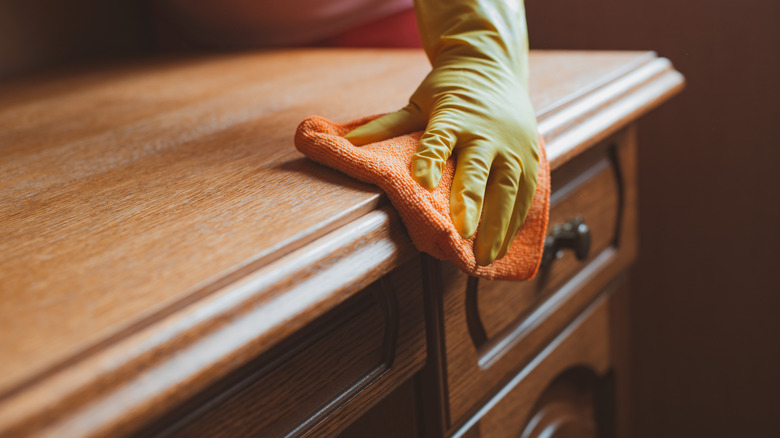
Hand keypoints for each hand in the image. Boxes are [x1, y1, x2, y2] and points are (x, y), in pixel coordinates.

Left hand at [345, 0, 539, 265]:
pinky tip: (503, 245)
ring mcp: (514, 147)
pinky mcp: (531, 159)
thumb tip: (350, 144)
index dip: (431, 159)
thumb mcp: (417, 103)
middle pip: (480, 168)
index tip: (421, 182)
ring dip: (498, 224)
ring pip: (509, 188)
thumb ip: (387, 127)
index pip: (440, 139)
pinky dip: (515, 221)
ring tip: (485, 256)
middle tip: (462, 235)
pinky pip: (525, 194)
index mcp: (455, 115)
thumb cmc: (450, 89)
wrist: (492, 67)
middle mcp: (488, 132)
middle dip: (472, 202)